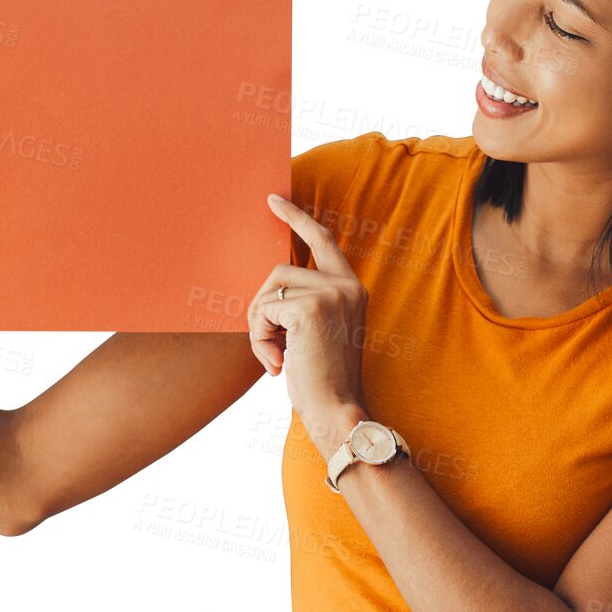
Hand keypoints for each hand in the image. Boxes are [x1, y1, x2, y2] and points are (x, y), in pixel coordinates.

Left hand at [250, 193, 368, 452]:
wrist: (338, 412)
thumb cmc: (324, 382)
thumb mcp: (318, 334)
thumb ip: (303, 306)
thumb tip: (267, 292)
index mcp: (353, 289)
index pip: (323, 240)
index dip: (297, 218)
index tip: (273, 200)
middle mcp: (346, 286)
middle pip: (279, 272)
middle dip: (262, 310)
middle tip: (270, 348)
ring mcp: (331, 294)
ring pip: (268, 291)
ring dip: (260, 327)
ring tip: (276, 358)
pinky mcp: (310, 308)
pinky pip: (263, 310)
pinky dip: (259, 338)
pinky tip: (278, 363)